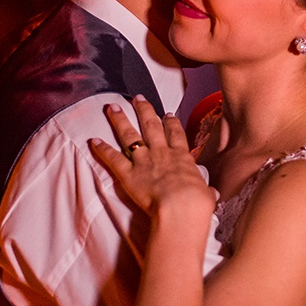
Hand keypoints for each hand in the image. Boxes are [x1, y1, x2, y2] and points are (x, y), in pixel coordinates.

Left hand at [90, 95, 217, 220]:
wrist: (181, 207)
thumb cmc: (196, 203)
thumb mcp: (207, 194)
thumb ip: (206, 191)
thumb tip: (212, 194)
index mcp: (182, 158)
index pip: (176, 134)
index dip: (171, 122)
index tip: (167, 113)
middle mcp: (162, 154)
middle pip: (151, 126)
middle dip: (143, 110)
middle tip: (137, 98)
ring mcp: (144, 161)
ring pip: (130, 135)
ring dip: (120, 120)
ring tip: (111, 106)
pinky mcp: (128, 174)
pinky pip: (113, 158)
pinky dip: (102, 149)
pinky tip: (93, 140)